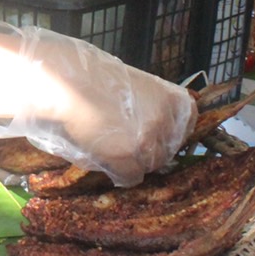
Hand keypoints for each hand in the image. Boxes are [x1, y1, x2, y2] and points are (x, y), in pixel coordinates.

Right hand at [0, 25, 197, 185]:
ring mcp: (149, 142)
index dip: (171, 131)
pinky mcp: (128, 159)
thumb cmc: (94, 78)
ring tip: (110, 144)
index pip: (189, 125)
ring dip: (134, 161)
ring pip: (151, 166)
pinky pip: (131, 177)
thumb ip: (152, 106)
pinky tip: (104, 157)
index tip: (156, 132)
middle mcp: (168, 122)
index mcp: (174, 99)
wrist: (65, 83)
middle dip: (150, 148)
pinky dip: (118, 172)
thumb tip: (158, 130)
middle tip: (124, 138)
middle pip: (169, 149)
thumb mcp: (136, 85)